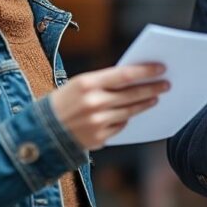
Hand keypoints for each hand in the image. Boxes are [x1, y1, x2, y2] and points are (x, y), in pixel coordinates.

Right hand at [50, 63, 168, 149]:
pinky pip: (120, 126)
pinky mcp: (99, 138)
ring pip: (129, 111)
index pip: (124, 75)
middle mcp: (94, 102)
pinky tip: (131, 113)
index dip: (145, 71)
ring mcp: (97, 122)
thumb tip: (133, 78)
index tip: (161, 68)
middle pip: (131, 94)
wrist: (41, 131)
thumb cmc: (63, 102)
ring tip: (154, 98)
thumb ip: (104, 81)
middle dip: (151, 88)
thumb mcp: (79, 84)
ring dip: (145, 104)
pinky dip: (126, 118)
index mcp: (87, 83)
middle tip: (166, 84)